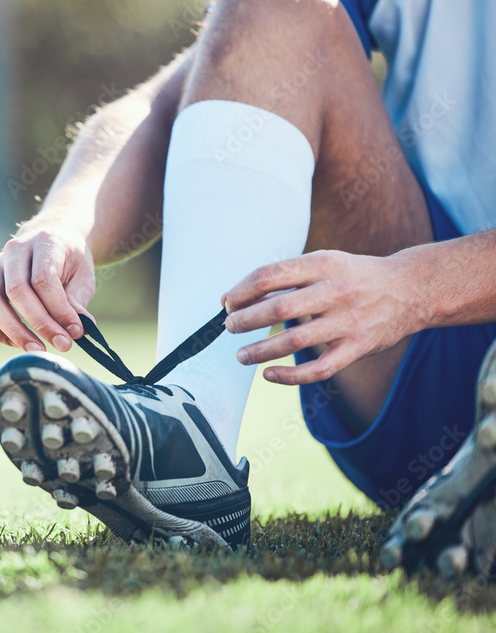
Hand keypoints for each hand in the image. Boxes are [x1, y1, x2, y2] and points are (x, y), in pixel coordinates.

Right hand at [0, 222, 94, 350]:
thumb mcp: (82, 275)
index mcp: (43, 241)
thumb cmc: (69, 261)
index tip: (76, 331)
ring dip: (13, 331)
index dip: (59, 309)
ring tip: (37, 349)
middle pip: (16, 290)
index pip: (43, 279)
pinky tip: (15, 342)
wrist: (50, 238)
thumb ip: (77, 301)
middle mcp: (14, 249)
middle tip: (62, 344)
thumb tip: (77, 330)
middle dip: (40, 323)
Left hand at [221, 250, 426, 384]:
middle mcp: (335, 291)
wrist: (412, 289)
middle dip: (245, 321)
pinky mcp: (358, 347)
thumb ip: (286, 276)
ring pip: (294, 342)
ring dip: (260, 351)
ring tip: (241, 355)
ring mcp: (348, 321)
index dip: (241, 291)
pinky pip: (319, 369)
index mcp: (322, 264)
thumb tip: (237, 297)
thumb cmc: (354, 277)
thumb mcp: (324, 262)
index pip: (269, 276)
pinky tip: (269, 374)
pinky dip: (290, 376)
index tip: (227, 303)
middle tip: (229, 328)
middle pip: (277, 309)